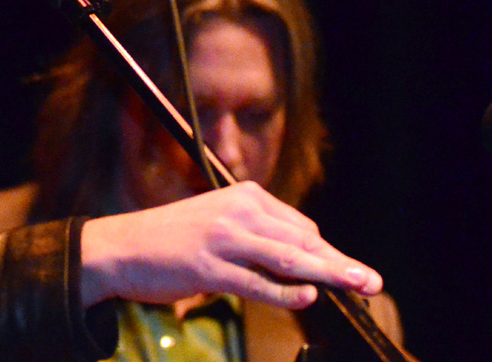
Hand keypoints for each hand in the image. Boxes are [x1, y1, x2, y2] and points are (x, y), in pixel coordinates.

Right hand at [79, 180, 382, 308]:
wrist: (120, 247)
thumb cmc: (170, 238)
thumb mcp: (217, 220)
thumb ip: (256, 234)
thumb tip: (302, 258)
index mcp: (243, 195)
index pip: (300, 225)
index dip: (328, 251)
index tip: (351, 269)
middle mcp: (237, 211)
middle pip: (301, 239)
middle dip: (339, 262)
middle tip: (371, 280)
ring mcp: (223, 239)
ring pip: (288, 258)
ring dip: (328, 273)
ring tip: (357, 286)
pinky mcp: (209, 267)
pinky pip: (256, 282)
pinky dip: (285, 291)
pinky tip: (307, 297)